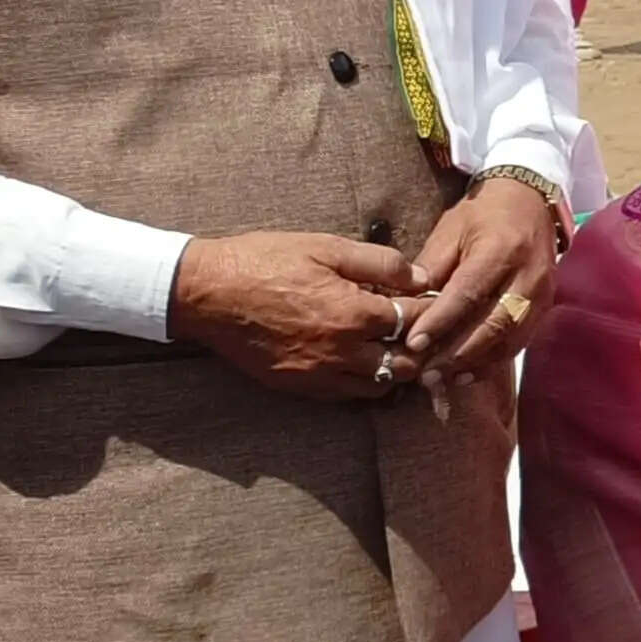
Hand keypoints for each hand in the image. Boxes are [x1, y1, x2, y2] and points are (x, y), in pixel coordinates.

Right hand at [171, 230, 430, 401]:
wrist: (207, 293)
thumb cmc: (265, 262)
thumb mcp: (326, 247)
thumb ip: (380, 263)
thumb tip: (421, 277)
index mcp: (354, 314)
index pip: (415, 320)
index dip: (430, 309)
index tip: (433, 300)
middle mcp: (342, 351)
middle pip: (406, 362)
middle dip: (419, 346)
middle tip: (420, 329)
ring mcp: (320, 374)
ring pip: (380, 385)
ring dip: (395, 368)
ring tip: (395, 346)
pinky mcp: (299, 386)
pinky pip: (346, 395)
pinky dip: (363, 382)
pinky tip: (363, 361)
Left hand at [401, 177, 561, 391]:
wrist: (529, 200)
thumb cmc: (482, 214)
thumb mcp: (449, 232)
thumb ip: (430, 270)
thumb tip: (407, 309)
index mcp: (501, 250)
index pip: (469, 293)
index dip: (441, 321)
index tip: (413, 344)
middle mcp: (528, 275)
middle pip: (494, 324)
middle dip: (457, 353)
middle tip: (425, 373)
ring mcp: (542, 293)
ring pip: (509, 339)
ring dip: (474, 363)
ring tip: (442, 378)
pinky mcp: (546, 306)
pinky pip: (519, 341)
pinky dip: (491, 360)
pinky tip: (467, 372)